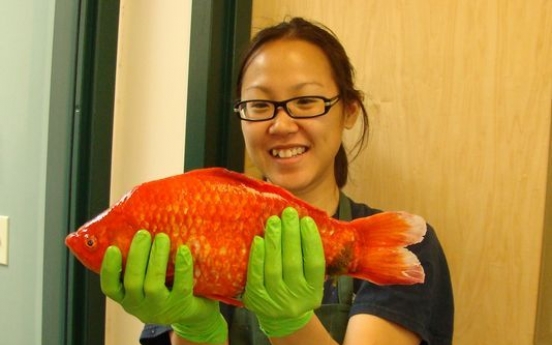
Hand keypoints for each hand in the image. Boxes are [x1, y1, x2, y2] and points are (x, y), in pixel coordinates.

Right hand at [100, 230, 226, 343]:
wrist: (192, 313)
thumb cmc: (166, 288)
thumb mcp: (147, 281)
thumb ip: (140, 264)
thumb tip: (137, 228)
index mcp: (127, 297)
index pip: (110, 287)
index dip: (109, 268)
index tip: (113, 248)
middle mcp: (139, 306)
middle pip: (133, 282)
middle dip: (137, 255)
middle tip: (143, 233)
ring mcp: (160, 308)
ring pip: (153, 284)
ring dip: (157, 258)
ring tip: (162, 237)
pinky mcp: (181, 305)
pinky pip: (181, 286)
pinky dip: (182, 267)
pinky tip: (184, 250)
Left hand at [243, 207, 325, 337]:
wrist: (280, 319)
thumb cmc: (296, 288)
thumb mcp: (310, 280)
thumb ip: (308, 257)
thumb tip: (304, 223)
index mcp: (314, 292)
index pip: (315, 263)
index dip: (310, 241)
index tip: (305, 220)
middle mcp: (296, 298)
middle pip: (293, 262)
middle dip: (290, 235)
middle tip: (288, 214)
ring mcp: (276, 301)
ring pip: (274, 268)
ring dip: (274, 241)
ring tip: (273, 221)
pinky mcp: (257, 300)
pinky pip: (256, 275)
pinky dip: (257, 257)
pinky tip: (258, 240)